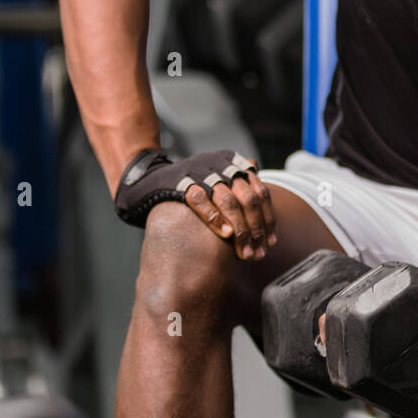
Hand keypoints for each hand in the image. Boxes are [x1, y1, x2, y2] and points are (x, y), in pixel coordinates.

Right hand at [113, 148, 276, 259]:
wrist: (147, 181)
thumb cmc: (190, 189)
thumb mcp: (220, 186)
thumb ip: (242, 196)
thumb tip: (268, 221)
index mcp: (234, 164)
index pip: (260, 193)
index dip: (268, 219)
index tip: (271, 242)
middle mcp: (221, 164)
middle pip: (248, 198)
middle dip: (256, 229)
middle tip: (258, 253)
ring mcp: (201, 171)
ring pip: (229, 200)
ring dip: (240, 229)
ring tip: (244, 251)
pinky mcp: (181, 181)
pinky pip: (201, 200)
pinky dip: (215, 217)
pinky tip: (225, 235)